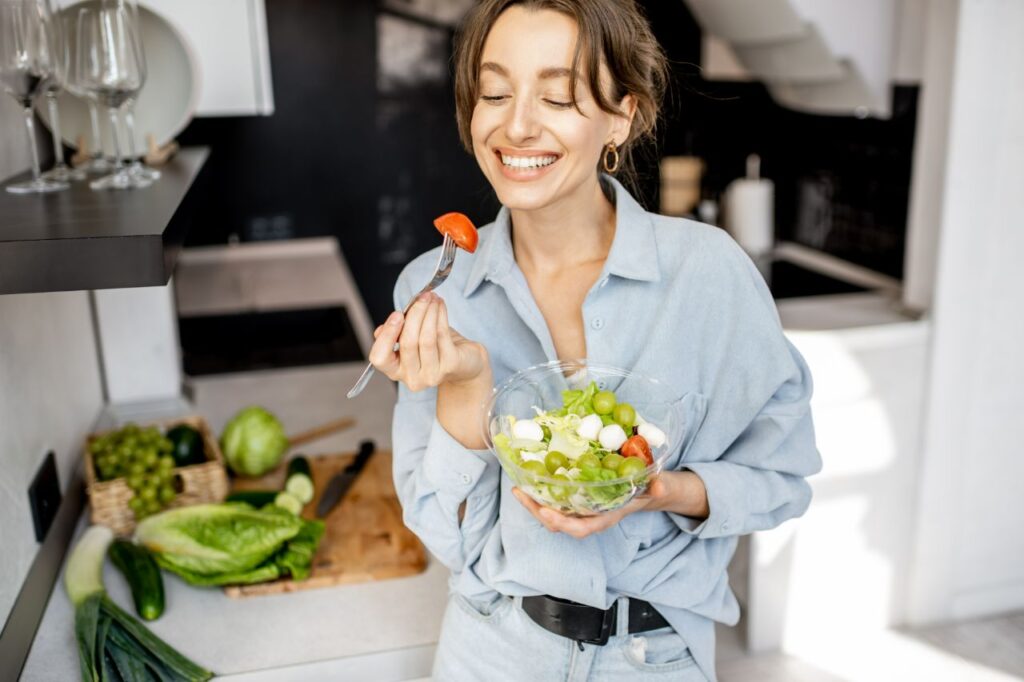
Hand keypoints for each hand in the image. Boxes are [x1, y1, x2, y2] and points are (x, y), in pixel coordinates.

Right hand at [369, 292, 487, 391]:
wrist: (465, 363)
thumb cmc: (435, 348)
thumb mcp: (411, 339)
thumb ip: (396, 333)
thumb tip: (388, 323)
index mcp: (396, 371)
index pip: (379, 358)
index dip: (387, 335)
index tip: (397, 314)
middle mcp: (412, 378)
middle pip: (407, 343)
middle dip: (414, 315)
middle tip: (421, 296)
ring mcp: (432, 375)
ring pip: (426, 338)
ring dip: (429, 312)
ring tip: (431, 297)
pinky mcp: (450, 366)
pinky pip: (442, 335)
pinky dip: (440, 315)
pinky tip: (440, 305)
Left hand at [511, 477, 671, 538]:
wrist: (650, 489)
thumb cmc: (651, 489)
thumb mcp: (657, 487)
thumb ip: (659, 487)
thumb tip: (661, 485)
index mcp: (606, 517)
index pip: (582, 528)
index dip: (563, 523)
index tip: (545, 511)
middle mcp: (591, 517)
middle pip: (560, 523)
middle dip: (538, 512)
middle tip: (520, 493)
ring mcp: (583, 510)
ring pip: (554, 514)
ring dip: (534, 504)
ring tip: (518, 488)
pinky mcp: (578, 500)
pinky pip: (556, 502)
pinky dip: (541, 494)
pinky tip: (529, 481)